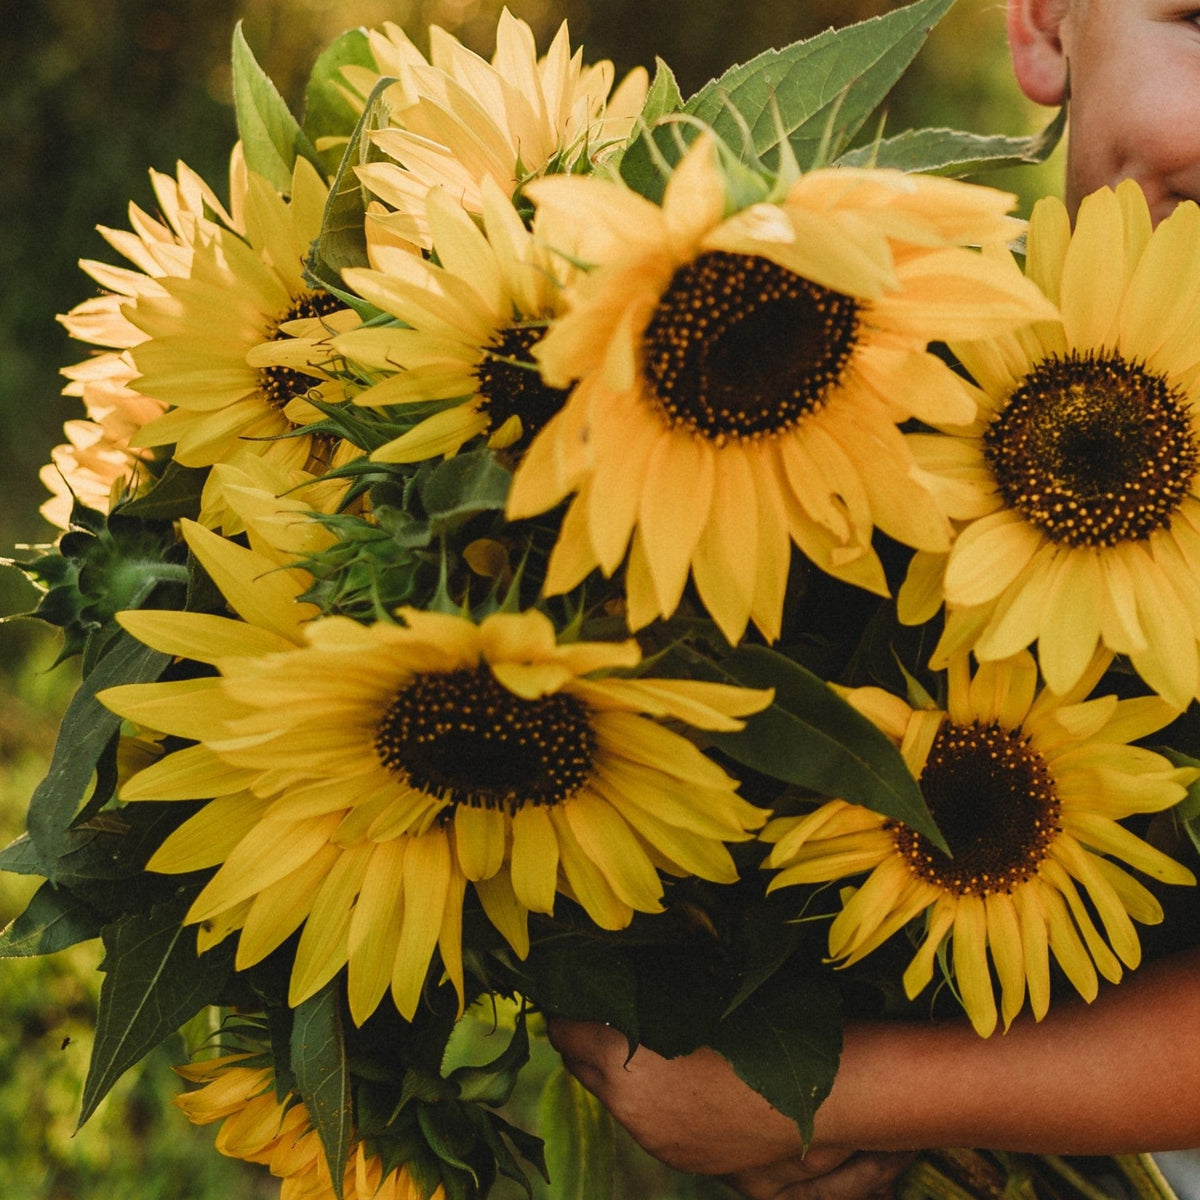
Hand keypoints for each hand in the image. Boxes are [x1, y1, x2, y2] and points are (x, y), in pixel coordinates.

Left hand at [547, 1017, 913, 1199]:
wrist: (815, 1097)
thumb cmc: (759, 1029)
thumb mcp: (698, 996)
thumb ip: (654, 991)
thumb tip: (626, 966)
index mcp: (623, 1059)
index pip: (566, 1031)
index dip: (567, 1006)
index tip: (572, 985)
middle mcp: (628, 1105)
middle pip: (579, 1066)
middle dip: (585, 1037)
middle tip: (599, 1005)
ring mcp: (653, 1137)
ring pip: (611, 1096)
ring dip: (616, 1068)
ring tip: (638, 1035)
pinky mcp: (679, 1156)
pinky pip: (643, 1120)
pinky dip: (646, 1096)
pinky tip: (671, 1073)